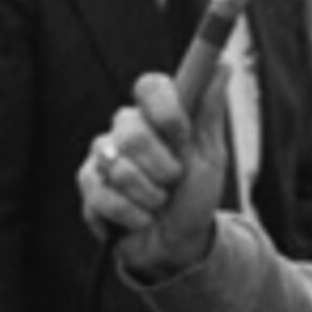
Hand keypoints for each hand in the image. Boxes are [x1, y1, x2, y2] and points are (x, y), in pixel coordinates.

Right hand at [80, 77, 230, 276]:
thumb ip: (209, 112)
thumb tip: (223, 66)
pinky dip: (133, 215)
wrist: (179, 245)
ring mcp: (102, 157)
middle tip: (173, 181)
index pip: (149, 86)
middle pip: (132, 130)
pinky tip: (141, 219)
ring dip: (151, 196)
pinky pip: (104, 196)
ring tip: (159, 203)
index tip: (181, 133)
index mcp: (156, 116)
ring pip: (119, 167)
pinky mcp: (88, 188)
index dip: (164, 108)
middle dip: (163, 167)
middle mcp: (125, 130)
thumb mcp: (210, 156)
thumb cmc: (195, 197)